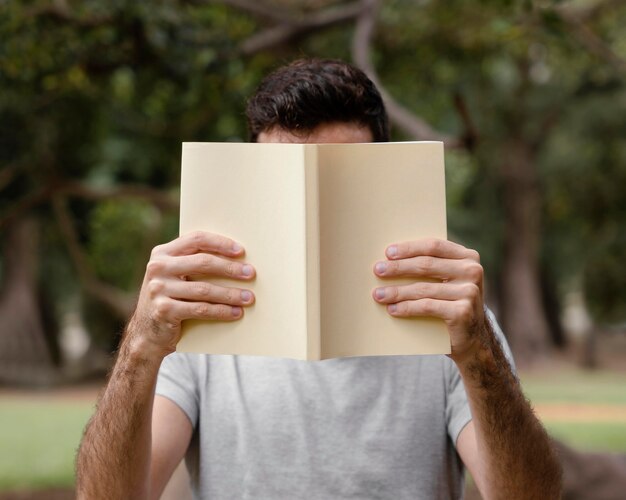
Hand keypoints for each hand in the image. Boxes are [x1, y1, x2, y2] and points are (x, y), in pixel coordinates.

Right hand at [127, 231, 255, 357]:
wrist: (148, 333)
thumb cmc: (171, 298)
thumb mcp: (175, 276)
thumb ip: (193, 262)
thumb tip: (237, 257)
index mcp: (162, 253)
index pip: (195, 240)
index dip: (220, 243)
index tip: (241, 251)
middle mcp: (157, 268)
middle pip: (202, 262)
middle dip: (230, 268)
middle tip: (251, 273)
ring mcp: (158, 289)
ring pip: (204, 289)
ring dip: (230, 294)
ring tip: (248, 297)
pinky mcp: (164, 310)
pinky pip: (200, 309)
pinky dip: (221, 311)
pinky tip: (236, 313)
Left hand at [372, 238, 485, 362]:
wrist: (472, 339)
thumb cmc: (451, 303)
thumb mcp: (448, 279)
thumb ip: (431, 265)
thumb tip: (391, 258)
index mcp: (468, 256)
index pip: (434, 246)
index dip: (409, 248)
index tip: (388, 253)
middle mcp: (472, 271)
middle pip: (426, 264)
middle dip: (398, 268)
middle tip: (378, 270)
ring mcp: (469, 292)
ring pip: (423, 288)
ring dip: (397, 291)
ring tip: (378, 294)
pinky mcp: (462, 312)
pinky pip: (426, 307)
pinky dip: (406, 308)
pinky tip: (392, 309)